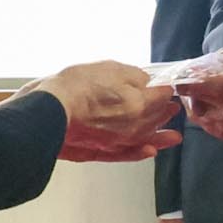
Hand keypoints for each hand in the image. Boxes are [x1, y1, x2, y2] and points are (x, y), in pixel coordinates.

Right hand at [30, 62, 179, 158]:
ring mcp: (119, 141)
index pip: (162, 95)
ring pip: (146, 137)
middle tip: (171, 107)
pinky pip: (127, 154)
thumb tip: (146, 81)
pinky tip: (150, 151)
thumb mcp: (111, 68)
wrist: (51, 108)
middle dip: (164, 111)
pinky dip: (139, 153)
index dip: (165, 89)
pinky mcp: (102, 150)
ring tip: (171, 135)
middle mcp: (134, 126)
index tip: (165, 86)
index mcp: (140, 103)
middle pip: (156, 117)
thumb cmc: (78, 86)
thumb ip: (135, 76)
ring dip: (160, 134)